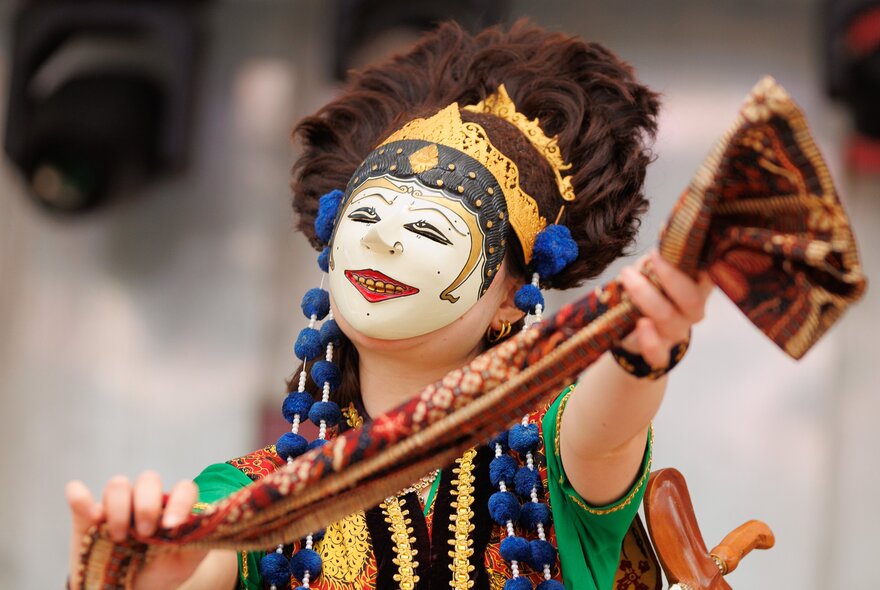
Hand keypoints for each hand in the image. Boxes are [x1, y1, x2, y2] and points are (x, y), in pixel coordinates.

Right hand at [66, 472, 207, 589]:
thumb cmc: (161, 572)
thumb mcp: (185, 563)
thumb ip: (200, 541)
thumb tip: (211, 519)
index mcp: (171, 508)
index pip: (183, 489)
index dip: (180, 501)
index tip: (172, 526)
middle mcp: (144, 501)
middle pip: (148, 479)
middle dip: (147, 504)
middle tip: (146, 533)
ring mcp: (115, 507)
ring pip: (118, 484)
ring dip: (119, 507)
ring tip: (119, 536)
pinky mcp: (86, 518)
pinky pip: (78, 496)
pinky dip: (80, 497)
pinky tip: (91, 513)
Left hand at [618, 249, 712, 368]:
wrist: (636, 327)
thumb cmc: (652, 288)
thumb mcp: (658, 267)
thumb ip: (665, 254)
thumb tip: (668, 227)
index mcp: (699, 286)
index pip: (712, 275)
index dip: (704, 261)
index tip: (688, 241)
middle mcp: (693, 310)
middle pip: (691, 298)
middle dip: (670, 277)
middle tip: (651, 257)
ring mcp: (677, 331)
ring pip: (669, 318)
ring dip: (646, 295)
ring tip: (627, 276)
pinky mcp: (660, 349)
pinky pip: (659, 352)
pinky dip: (649, 340)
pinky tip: (641, 324)